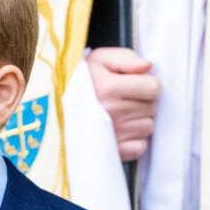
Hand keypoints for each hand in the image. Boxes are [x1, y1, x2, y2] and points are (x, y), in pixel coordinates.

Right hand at [86, 47, 159, 161]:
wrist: (55, 104)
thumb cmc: (81, 79)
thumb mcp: (100, 59)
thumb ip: (126, 58)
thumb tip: (148, 66)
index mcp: (109, 88)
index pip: (153, 88)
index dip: (148, 84)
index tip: (136, 84)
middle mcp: (111, 112)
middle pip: (152, 107)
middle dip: (144, 101)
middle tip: (127, 99)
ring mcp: (112, 134)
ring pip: (147, 127)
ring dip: (140, 120)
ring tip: (123, 114)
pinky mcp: (112, 151)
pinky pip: (140, 147)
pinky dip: (135, 140)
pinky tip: (122, 130)